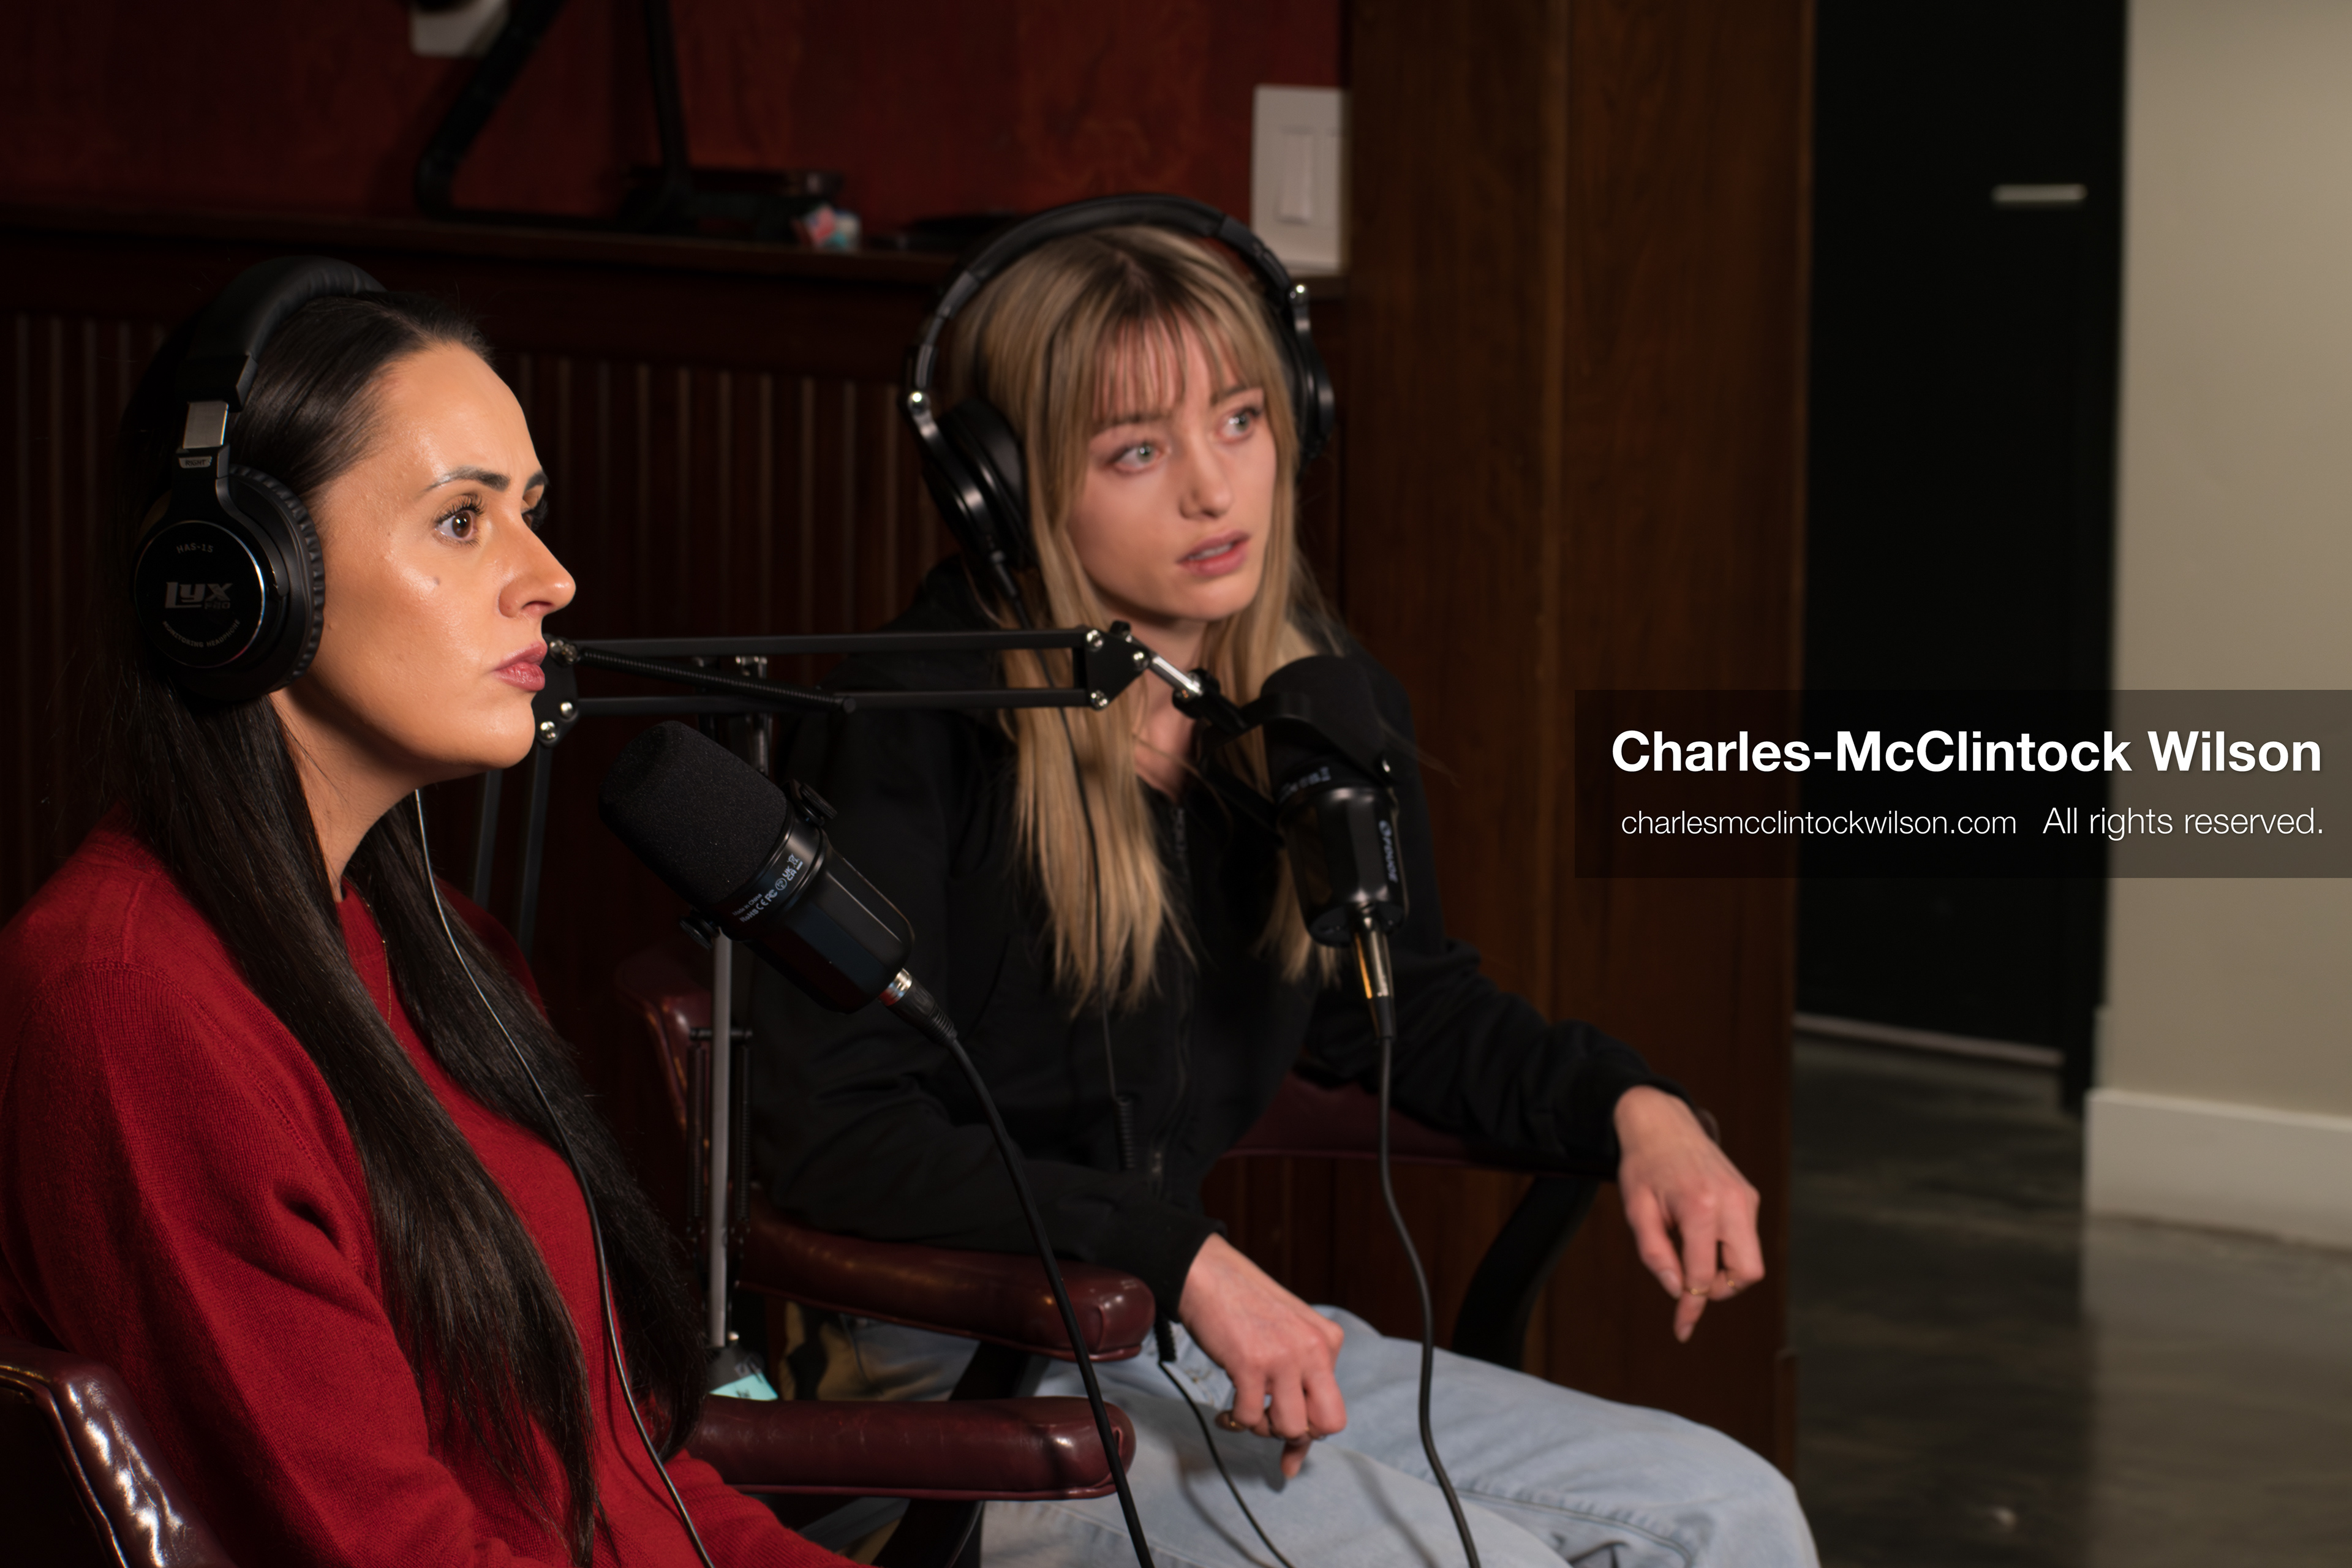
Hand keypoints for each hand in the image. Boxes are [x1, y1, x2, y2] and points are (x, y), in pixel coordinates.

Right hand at [1177, 1234, 1347, 1476]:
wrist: (1210, 1274)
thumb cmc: (1245, 1309)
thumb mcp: (1288, 1340)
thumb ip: (1299, 1387)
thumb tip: (1294, 1462)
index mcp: (1328, 1342)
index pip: (1335, 1411)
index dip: (1311, 1433)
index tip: (1289, 1449)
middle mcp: (1314, 1349)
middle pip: (1327, 1426)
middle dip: (1297, 1436)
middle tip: (1269, 1422)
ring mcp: (1284, 1356)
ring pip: (1290, 1427)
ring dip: (1262, 1428)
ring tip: (1245, 1408)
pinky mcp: (1251, 1363)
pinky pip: (1249, 1418)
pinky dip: (1235, 1421)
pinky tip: (1226, 1410)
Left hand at [1614, 1086, 1763, 1342]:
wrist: (1662, 1122)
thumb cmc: (1643, 1167)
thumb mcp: (1636, 1211)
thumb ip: (1655, 1254)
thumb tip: (1678, 1290)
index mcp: (1700, 1208)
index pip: (1703, 1276)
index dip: (1691, 1308)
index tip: (1681, 1329)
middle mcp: (1731, 1202)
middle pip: (1747, 1274)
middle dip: (1719, 1288)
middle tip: (1689, 1278)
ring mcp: (1745, 1198)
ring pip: (1752, 1260)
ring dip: (1723, 1269)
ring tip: (1689, 1248)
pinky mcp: (1749, 1195)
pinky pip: (1746, 1238)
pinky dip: (1725, 1248)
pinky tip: (1698, 1230)